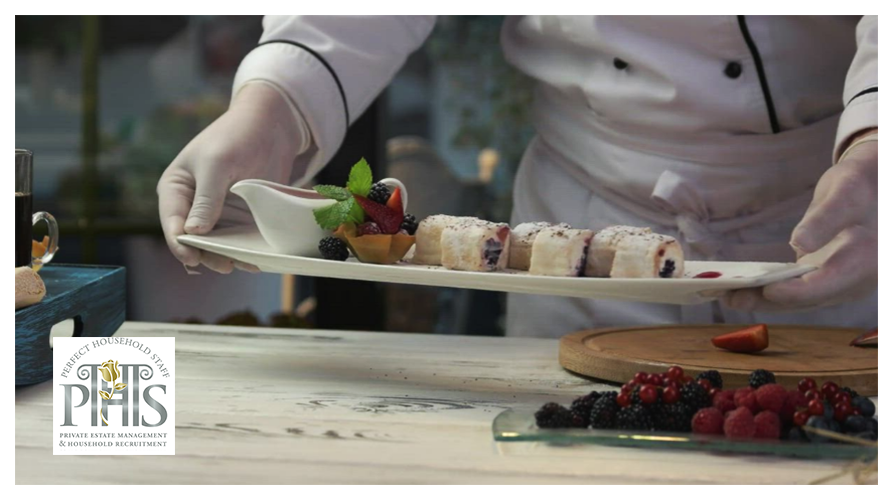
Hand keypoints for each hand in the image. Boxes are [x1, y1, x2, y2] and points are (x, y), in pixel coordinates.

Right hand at [157, 83, 305, 272]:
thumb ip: (206, 198)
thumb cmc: (237, 138)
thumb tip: (192, 232)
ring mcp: (217, 214)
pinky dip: (245, 252)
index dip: (180, 243)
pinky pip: (238, 241)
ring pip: (216, 246)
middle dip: (207, 255)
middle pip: (194, 240)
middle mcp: (192, 206)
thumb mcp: (218, 164)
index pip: (172, 223)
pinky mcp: (239, 218)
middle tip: (225, 266)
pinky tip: (256, 260)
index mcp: (176, 189)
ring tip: (243, 264)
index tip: (193, 258)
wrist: (271, 127)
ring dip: (227, 257)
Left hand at [726, 130, 877, 310]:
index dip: (797, 291)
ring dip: (761, 299)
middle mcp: (853, 280)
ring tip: (725, 297)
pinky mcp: (822, 279)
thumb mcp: (847, 193)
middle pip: (807, 298)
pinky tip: (738, 289)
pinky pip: (795, 290)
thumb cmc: (862, 185)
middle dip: (768, 300)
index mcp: (867, 260)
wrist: (875, 190)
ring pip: (798, 299)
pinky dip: (767, 291)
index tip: (768, 290)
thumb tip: (800, 244)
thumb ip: (826, 218)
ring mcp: (838, 283)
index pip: (827, 283)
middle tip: (730, 298)